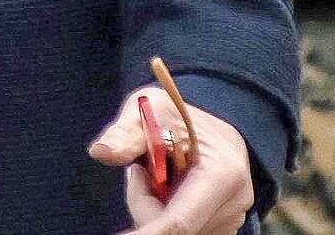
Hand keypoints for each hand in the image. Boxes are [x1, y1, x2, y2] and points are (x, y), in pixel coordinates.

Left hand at [90, 87, 253, 234]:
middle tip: (139, 169)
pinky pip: (181, 232)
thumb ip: (126, 134)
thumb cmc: (177, 115)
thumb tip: (100, 151)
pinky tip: (170, 190)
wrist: (211, 127)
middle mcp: (234, 202)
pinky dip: (165, 215)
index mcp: (223, 174)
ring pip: (173, 232)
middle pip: (171, 229)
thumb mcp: (150, 111)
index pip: (179, 222)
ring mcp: (232, 218)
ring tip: (159, 174)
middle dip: (145, 204)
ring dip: (154, 208)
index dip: (149, 232)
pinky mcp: (223, 227)